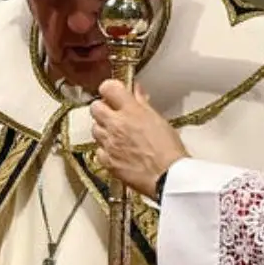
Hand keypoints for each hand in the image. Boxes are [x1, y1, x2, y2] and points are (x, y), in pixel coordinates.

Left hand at [90, 81, 187, 197]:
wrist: (167, 176)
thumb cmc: (169, 150)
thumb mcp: (159, 120)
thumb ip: (143, 104)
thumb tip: (136, 92)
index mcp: (131, 111)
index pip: (108, 88)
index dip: (110, 89)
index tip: (114, 93)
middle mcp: (116, 125)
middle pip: (95, 107)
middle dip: (103, 108)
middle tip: (114, 113)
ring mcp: (109, 143)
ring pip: (94, 129)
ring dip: (103, 129)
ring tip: (117, 133)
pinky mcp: (107, 161)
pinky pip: (98, 150)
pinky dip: (105, 149)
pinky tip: (117, 151)